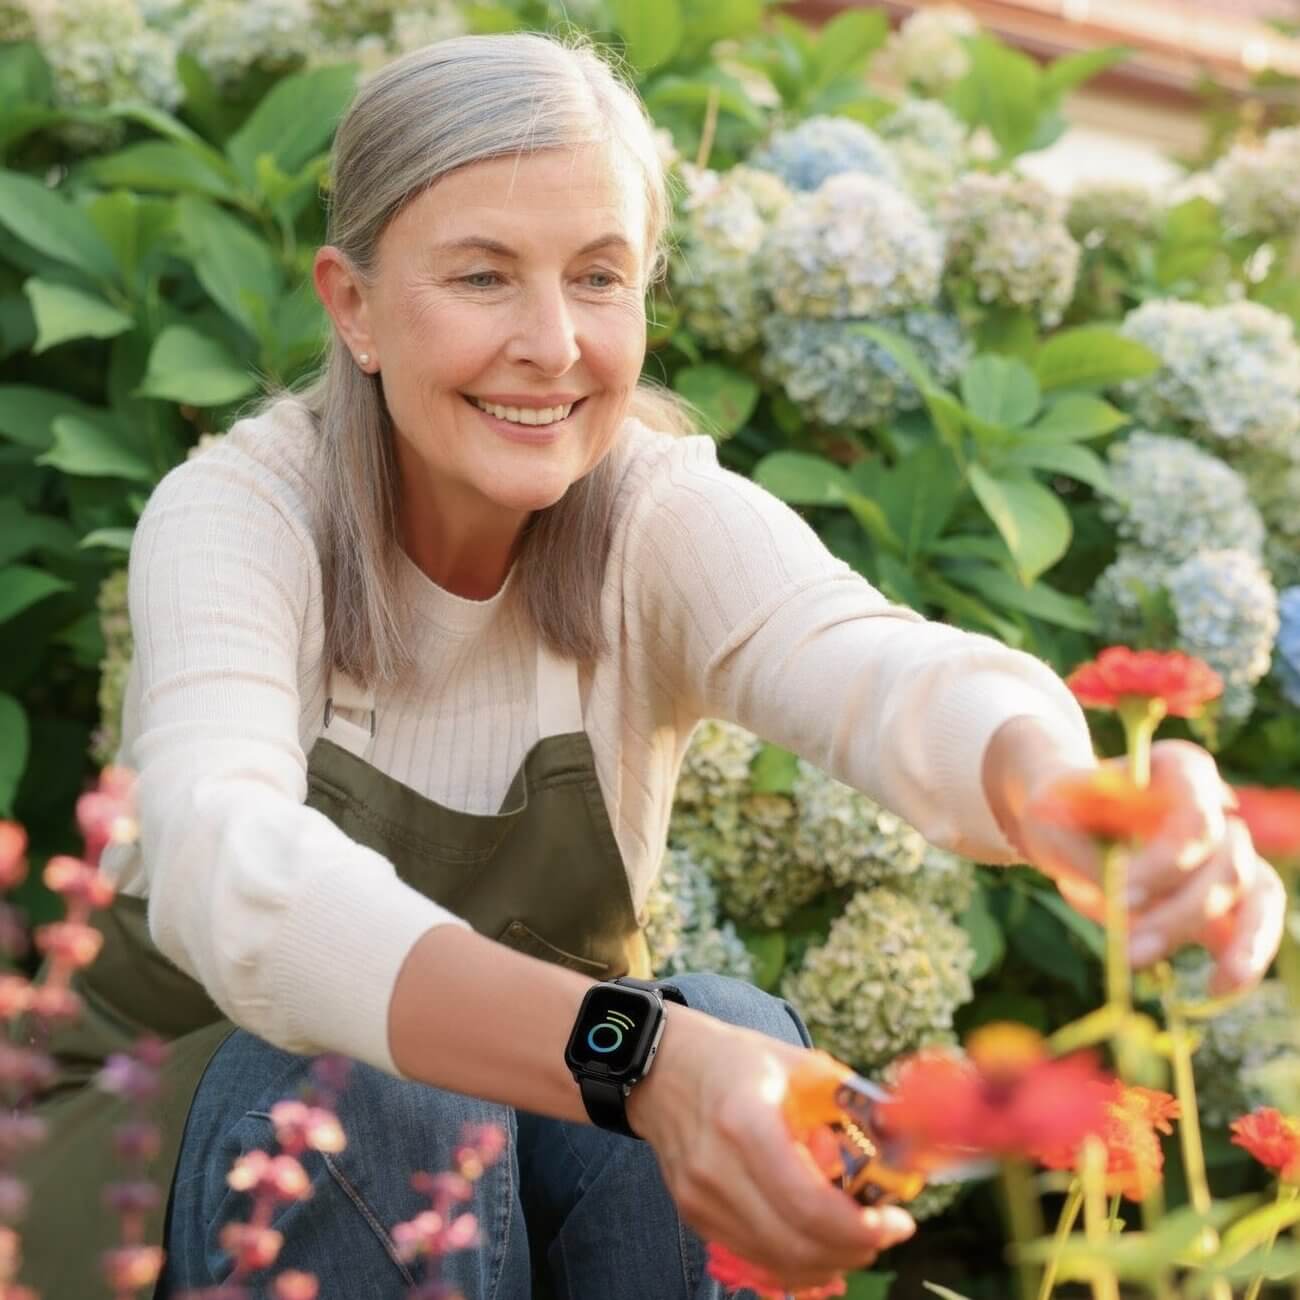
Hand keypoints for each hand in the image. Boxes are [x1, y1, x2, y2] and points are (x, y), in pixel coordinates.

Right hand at [625, 1006, 914, 1292]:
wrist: (662, 1066)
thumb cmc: (736, 1059)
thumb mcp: (799, 1065)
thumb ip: (853, 1102)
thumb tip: (908, 1140)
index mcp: (745, 1122)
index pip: (808, 1204)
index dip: (860, 1227)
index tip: (896, 1221)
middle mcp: (716, 1168)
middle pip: (795, 1244)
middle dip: (854, 1250)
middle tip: (885, 1232)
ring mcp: (699, 1198)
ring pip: (777, 1262)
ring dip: (829, 1261)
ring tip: (859, 1237)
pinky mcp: (693, 1215)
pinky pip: (754, 1257)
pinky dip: (796, 1261)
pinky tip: (821, 1242)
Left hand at [1015, 739, 1285, 994]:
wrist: (1068, 821)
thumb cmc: (1061, 811)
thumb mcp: (1052, 820)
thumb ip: (1088, 859)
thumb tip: (1124, 909)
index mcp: (1179, 770)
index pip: (1195, 819)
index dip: (1167, 864)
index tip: (1120, 897)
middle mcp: (1216, 807)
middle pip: (1227, 863)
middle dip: (1181, 914)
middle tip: (1128, 951)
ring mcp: (1228, 851)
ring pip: (1260, 895)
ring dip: (1239, 944)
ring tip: (1216, 987)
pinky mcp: (1228, 896)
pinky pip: (1254, 925)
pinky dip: (1244, 959)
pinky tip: (1218, 989)